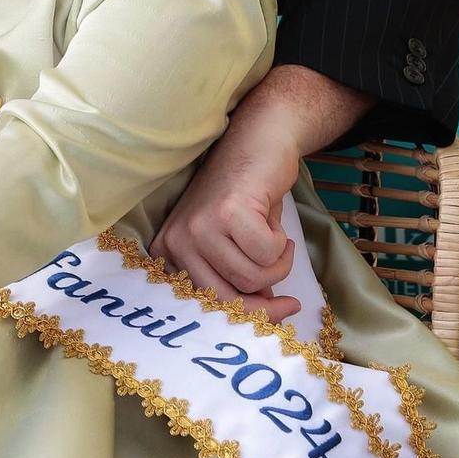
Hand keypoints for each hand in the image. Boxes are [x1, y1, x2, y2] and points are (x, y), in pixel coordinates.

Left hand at [152, 64, 372, 308]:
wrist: (257, 142)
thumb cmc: (245, 198)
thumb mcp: (229, 245)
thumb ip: (233, 279)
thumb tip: (262, 314)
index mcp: (169, 253)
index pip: (202, 305)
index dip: (242, 315)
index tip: (273, 314)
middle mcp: (175, 241)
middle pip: (225, 299)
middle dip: (264, 306)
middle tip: (289, 301)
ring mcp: (198, 226)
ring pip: (251, 277)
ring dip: (277, 265)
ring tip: (276, 241)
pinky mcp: (226, 212)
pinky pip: (267, 255)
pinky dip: (281, 245)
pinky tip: (274, 223)